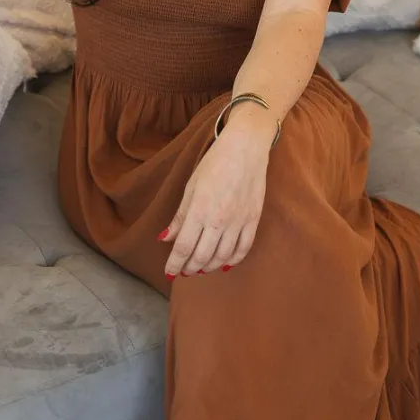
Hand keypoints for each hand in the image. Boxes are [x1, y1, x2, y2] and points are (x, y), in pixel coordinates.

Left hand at [161, 112, 272, 275]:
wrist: (246, 148)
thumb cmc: (215, 163)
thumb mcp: (191, 187)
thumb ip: (180, 216)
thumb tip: (165, 238)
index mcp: (199, 210)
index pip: (184, 247)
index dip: (174, 263)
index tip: (169, 272)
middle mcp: (219, 220)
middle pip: (202, 256)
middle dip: (190, 268)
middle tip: (183, 270)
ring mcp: (239, 221)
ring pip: (222, 256)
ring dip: (209, 266)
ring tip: (200, 268)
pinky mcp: (253, 220)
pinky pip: (243, 248)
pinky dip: (232, 260)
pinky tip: (224, 263)